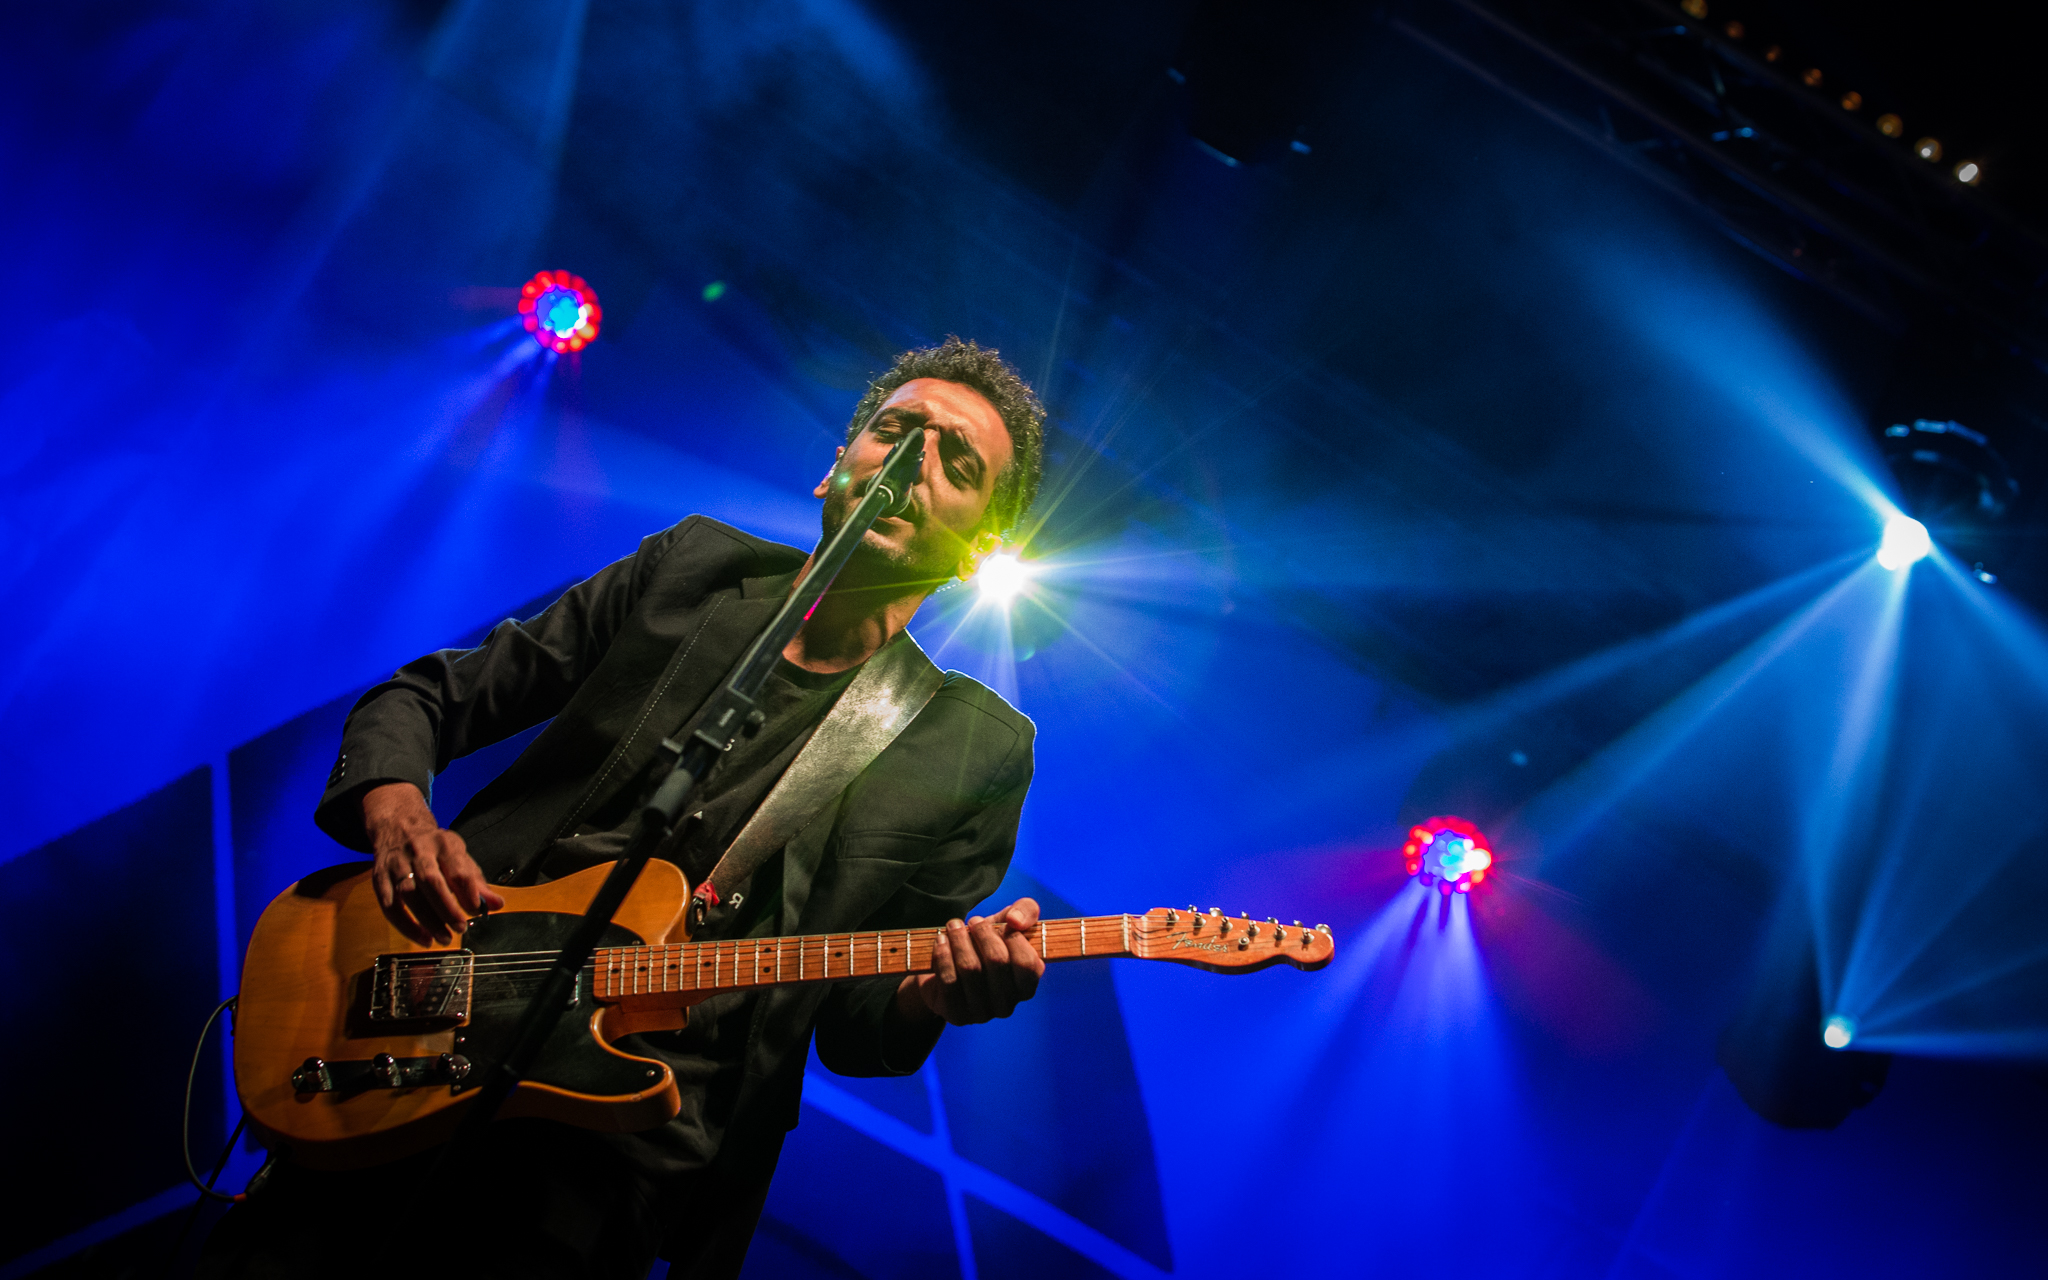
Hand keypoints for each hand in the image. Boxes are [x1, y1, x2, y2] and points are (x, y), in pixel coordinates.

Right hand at [363, 782, 503, 944]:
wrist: (398, 828)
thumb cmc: (435, 848)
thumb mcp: (459, 856)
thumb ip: (476, 882)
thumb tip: (496, 904)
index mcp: (444, 843)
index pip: (457, 869)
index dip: (468, 893)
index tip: (477, 911)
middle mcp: (418, 851)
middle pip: (430, 881)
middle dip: (447, 909)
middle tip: (460, 928)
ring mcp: (396, 864)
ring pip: (408, 894)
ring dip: (427, 921)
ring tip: (444, 938)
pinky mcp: (379, 878)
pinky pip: (389, 906)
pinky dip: (405, 926)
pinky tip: (421, 938)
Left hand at [896, 898, 1044, 1026]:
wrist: (948, 965)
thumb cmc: (985, 943)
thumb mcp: (1009, 922)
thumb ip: (1026, 911)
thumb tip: (1016, 921)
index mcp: (1026, 986)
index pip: (1027, 963)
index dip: (1013, 938)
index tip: (1001, 923)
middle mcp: (1007, 1005)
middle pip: (997, 961)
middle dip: (982, 933)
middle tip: (973, 920)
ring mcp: (982, 1013)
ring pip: (970, 968)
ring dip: (959, 940)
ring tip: (954, 926)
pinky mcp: (956, 1014)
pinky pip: (948, 981)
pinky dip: (943, 955)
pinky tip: (941, 941)